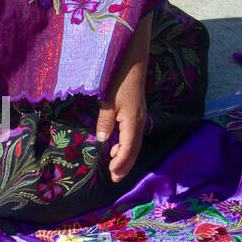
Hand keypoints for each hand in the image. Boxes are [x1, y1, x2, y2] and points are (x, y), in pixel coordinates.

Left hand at [95, 15, 150, 183]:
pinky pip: (133, 135)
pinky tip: (117, 147)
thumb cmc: (120, 80)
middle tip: (115, 178)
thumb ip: (105, 122)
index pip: (128, 149)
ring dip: (126, 157)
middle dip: (125, 165)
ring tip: (115, 167)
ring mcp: (139, 118)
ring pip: (134, 143)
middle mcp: (139, 122)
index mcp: (133, 122)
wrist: (133, 62)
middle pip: (134, 150)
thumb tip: (102, 141)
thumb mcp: (109, 102)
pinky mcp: (137, 113)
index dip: (121, 163)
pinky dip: (126, 146)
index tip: (112, 174)